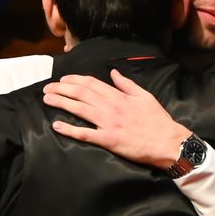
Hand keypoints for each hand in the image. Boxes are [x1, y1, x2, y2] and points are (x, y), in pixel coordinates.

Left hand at [42, 69, 190, 168]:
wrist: (167, 142)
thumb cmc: (158, 120)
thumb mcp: (145, 96)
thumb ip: (127, 84)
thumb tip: (113, 73)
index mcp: (119, 96)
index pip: (91, 83)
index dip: (74, 80)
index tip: (62, 79)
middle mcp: (111, 107)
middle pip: (81, 94)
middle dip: (62, 89)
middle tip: (47, 88)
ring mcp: (108, 124)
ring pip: (80, 109)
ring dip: (61, 103)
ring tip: (47, 100)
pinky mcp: (108, 140)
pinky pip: (85, 134)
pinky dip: (70, 129)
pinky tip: (57, 125)